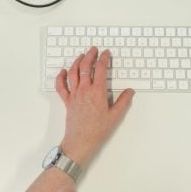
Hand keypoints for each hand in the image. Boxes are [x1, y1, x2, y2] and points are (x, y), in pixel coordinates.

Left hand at [56, 46, 134, 167]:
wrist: (81, 141)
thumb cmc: (98, 130)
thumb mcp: (115, 116)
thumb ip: (123, 101)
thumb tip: (130, 91)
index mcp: (97, 92)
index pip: (100, 69)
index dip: (104, 58)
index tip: (106, 53)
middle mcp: (84, 90)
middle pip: (85, 66)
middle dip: (90, 55)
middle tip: (94, 50)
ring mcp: (74, 94)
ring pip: (73, 73)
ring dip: (77, 62)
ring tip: (81, 56)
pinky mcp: (67, 101)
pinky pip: (61, 86)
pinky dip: (61, 77)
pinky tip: (63, 71)